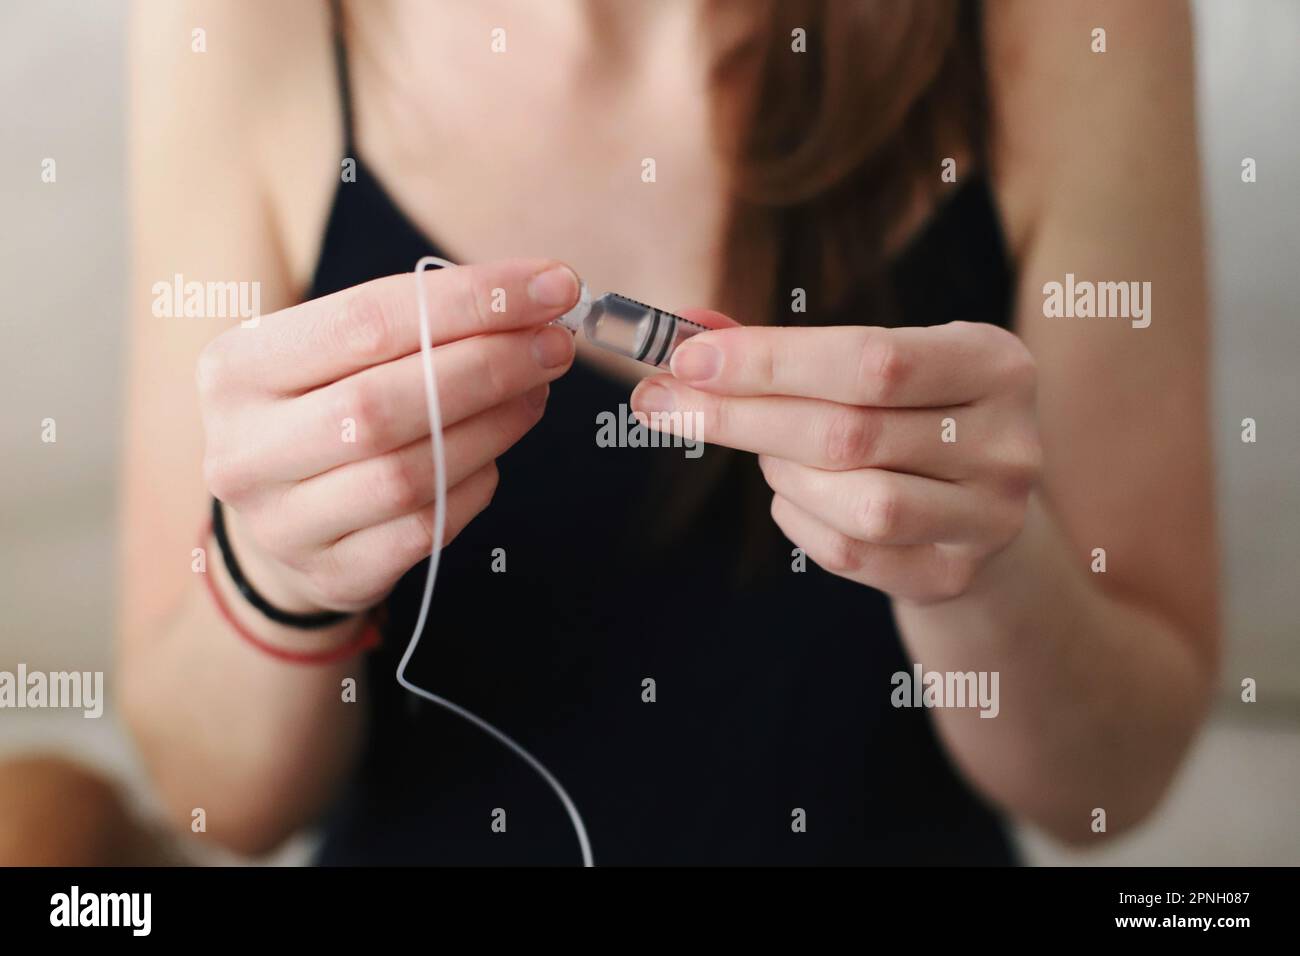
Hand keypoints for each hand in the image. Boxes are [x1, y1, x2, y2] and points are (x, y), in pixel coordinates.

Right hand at [197, 259, 579, 613]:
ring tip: (537, 391)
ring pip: (408, 471)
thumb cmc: (322, 412)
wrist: (280, 521)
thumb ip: (418, 325)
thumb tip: (534, 303)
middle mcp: (245, 448)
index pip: (369, 319)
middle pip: (384, 401)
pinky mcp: (332, 575)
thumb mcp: (336, 356)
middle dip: (488, 365)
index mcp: (237, 369)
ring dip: (493, 425)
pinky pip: (426, 528)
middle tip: (554, 344)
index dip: (471, 299)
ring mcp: (282, 523)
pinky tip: (498, 453)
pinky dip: (475, 484)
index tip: (550, 285)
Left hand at [630, 320, 1040, 603]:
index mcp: (994, 363)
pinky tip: (791, 494)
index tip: (686, 359)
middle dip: (740, 416)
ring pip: (857, 501)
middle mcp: (1007, 443)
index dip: (770, 361)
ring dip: (782, 472)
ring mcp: (988, 518)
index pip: (871, 359)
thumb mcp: (873, 363)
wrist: (974, 502)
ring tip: (766, 453)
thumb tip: (684, 333)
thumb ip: (783, 347)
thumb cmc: (906, 412)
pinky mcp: (954, 574)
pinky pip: (850, 553)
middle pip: (850, 432)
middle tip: (662, 404)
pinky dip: (799, 518)